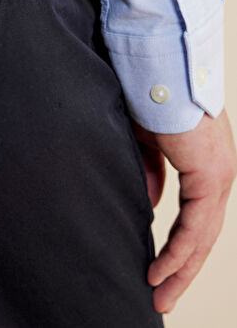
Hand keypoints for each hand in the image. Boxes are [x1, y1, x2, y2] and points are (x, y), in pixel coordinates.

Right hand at [130, 108, 236, 314]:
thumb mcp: (145, 144)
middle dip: (181, 270)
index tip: (157, 271)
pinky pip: (196, 225)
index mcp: (205, 163)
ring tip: (159, 296)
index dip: (177, 248)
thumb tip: (151, 206)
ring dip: (180, 269)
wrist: (156, 66)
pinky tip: (161, 271)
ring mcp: (218, 173)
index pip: (196, 218)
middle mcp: (218, 172)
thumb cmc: (147, 95)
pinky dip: (178, 251)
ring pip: (203, 236)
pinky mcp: (210, 174)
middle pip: (203, 234)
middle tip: (161, 298)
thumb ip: (150, 174)